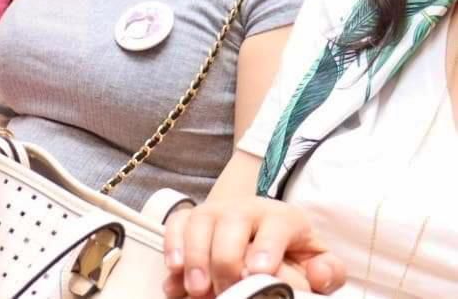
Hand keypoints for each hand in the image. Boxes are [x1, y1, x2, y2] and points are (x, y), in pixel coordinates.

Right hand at [162, 197, 345, 296]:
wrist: (262, 234)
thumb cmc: (290, 254)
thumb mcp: (316, 261)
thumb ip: (326, 271)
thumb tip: (317, 275)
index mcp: (284, 217)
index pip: (276, 225)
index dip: (267, 247)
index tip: (259, 272)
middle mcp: (248, 207)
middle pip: (232, 221)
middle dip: (225, 259)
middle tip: (224, 291)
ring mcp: (217, 210)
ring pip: (200, 222)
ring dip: (195, 256)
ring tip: (196, 288)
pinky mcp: (193, 217)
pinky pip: (177, 223)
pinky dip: (172, 245)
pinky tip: (174, 270)